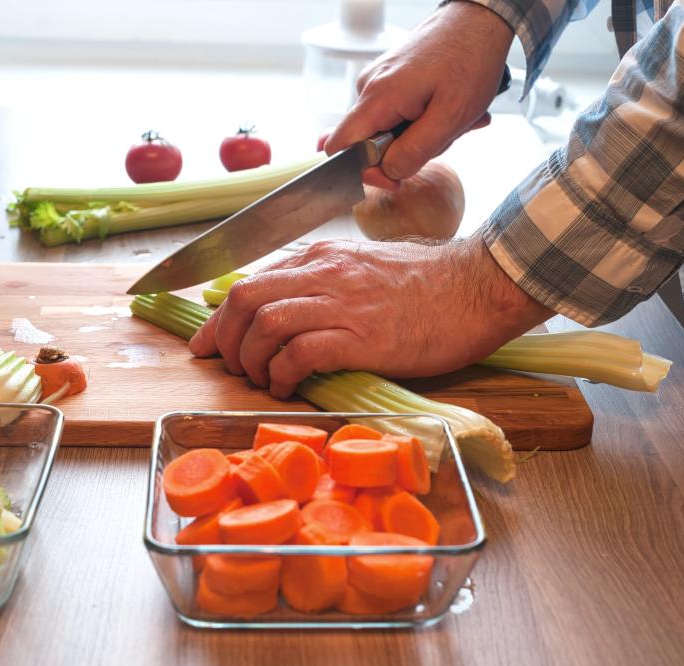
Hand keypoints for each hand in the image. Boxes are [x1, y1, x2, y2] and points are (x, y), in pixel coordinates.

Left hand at [188, 237, 552, 398]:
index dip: (218, 318)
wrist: (478, 286)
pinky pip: (299, 353)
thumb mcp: (364, 268)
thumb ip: (324, 282)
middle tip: (229, 367)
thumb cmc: (427, 283)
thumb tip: (290, 307)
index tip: (205, 344)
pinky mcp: (362, 337)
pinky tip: (285, 387)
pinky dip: (281, 374)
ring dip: (250, 359)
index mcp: (321, 259)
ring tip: (260, 380)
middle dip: (224, 339)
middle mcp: (324, 274)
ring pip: (265, 324)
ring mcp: (342, 304)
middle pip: (245, 299)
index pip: (250, 282)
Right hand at [324, 1, 513, 189]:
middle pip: (367, 143)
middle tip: (444, 137)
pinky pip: (396, 113)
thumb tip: (386, 173)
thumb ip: (414, 151)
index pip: (339, 148)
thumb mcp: (450, 117)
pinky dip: (422, 118)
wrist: (480, 18)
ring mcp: (377, 81)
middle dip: (406, 150)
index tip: (396, 176)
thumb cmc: (470, 59)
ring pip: (386, 130)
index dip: (362, 172)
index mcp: (378, 98)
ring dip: (420, 134)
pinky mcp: (389, 78)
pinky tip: (446, 108)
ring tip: (453, 118)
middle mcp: (369, 88)